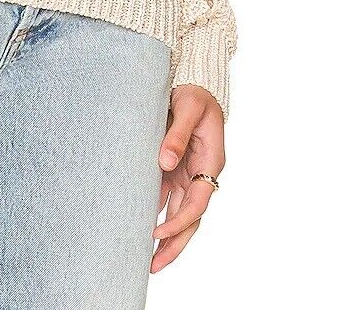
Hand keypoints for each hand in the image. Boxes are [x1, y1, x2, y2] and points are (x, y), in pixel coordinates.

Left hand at [150, 85, 225, 273]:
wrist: (196, 83)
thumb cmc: (196, 94)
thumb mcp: (189, 108)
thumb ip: (177, 134)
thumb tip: (165, 162)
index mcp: (210, 162)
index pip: (196, 203)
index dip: (178, 222)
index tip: (157, 234)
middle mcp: (201, 173)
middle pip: (190, 218)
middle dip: (174, 244)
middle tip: (153, 267)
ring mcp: (189, 173)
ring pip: (179, 213)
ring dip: (166, 236)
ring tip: (147, 259)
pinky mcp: (176, 168)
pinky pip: (167, 197)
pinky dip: (157, 214)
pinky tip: (141, 226)